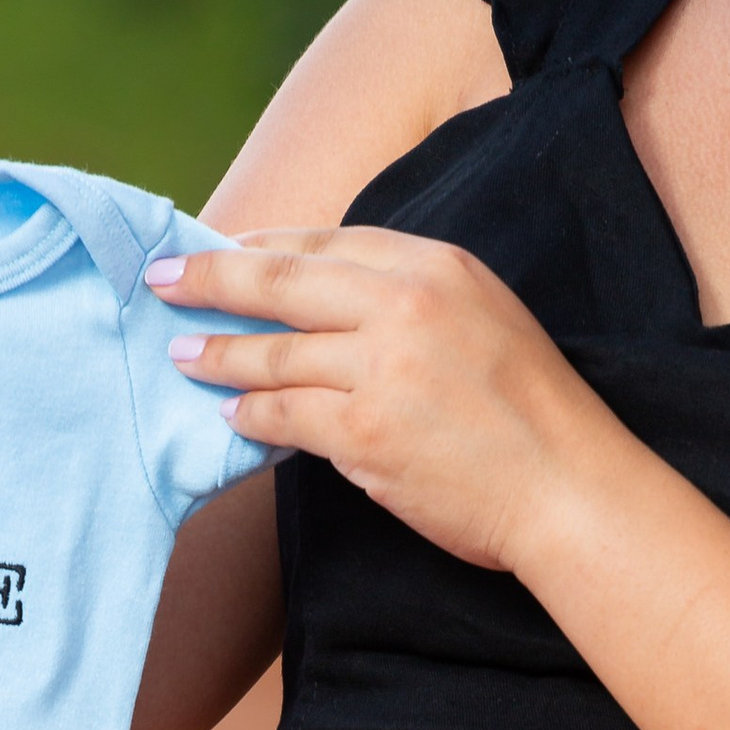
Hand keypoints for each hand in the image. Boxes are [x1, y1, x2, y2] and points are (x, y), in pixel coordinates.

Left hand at [148, 228, 612, 578]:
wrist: (568, 488)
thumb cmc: (533, 414)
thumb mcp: (486, 318)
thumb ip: (414, 298)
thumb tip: (329, 300)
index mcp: (436, 265)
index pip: (327, 241)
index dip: (264, 244)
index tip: (222, 246)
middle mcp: (405, 303)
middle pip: (283, 280)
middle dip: (212, 277)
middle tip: (162, 280)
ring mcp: (381, 366)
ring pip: (275, 351)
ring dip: (220, 353)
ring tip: (183, 353)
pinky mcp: (364, 430)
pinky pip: (285, 414)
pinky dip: (254, 413)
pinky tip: (232, 414)